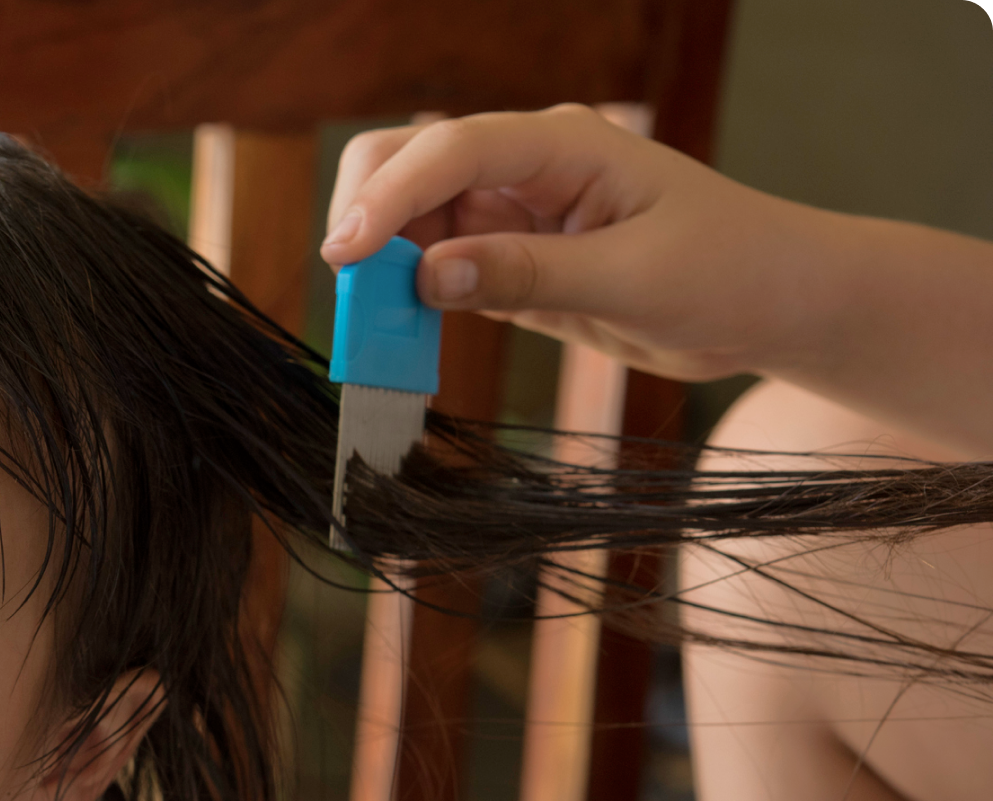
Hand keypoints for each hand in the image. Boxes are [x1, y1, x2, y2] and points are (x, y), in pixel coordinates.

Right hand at [319, 104, 851, 382]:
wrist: (776, 304)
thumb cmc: (730, 270)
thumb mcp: (634, 278)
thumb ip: (528, 274)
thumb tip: (428, 274)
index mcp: (563, 143)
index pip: (452, 150)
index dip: (389, 197)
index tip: (346, 254)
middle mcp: (525, 166)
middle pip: (408, 163)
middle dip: (366, 218)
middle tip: (349, 292)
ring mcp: (512, 212)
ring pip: (410, 223)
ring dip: (381, 269)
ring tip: (373, 330)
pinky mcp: (509, 261)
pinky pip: (436, 270)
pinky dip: (408, 301)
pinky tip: (402, 335)